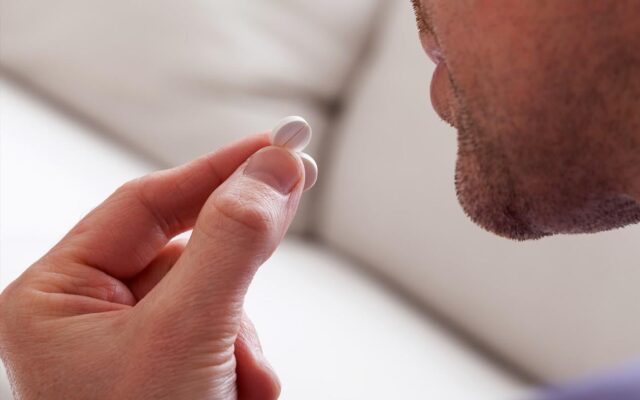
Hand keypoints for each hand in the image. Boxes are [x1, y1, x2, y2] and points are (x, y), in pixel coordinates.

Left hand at [0, 133, 311, 398]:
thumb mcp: (186, 337)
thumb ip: (232, 245)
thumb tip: (273, 169)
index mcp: (54, 299)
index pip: (146, 205)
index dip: (215, 170)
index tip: (274, 145)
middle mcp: (86, 316)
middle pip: (183, 247)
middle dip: (238, 259)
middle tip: (292, 198)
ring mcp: (129, 345)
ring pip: (211, 297)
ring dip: (244, 334)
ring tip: (244, 383)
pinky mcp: (168, 368)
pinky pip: (220, 336)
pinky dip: (244, 361)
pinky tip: (242, 394)